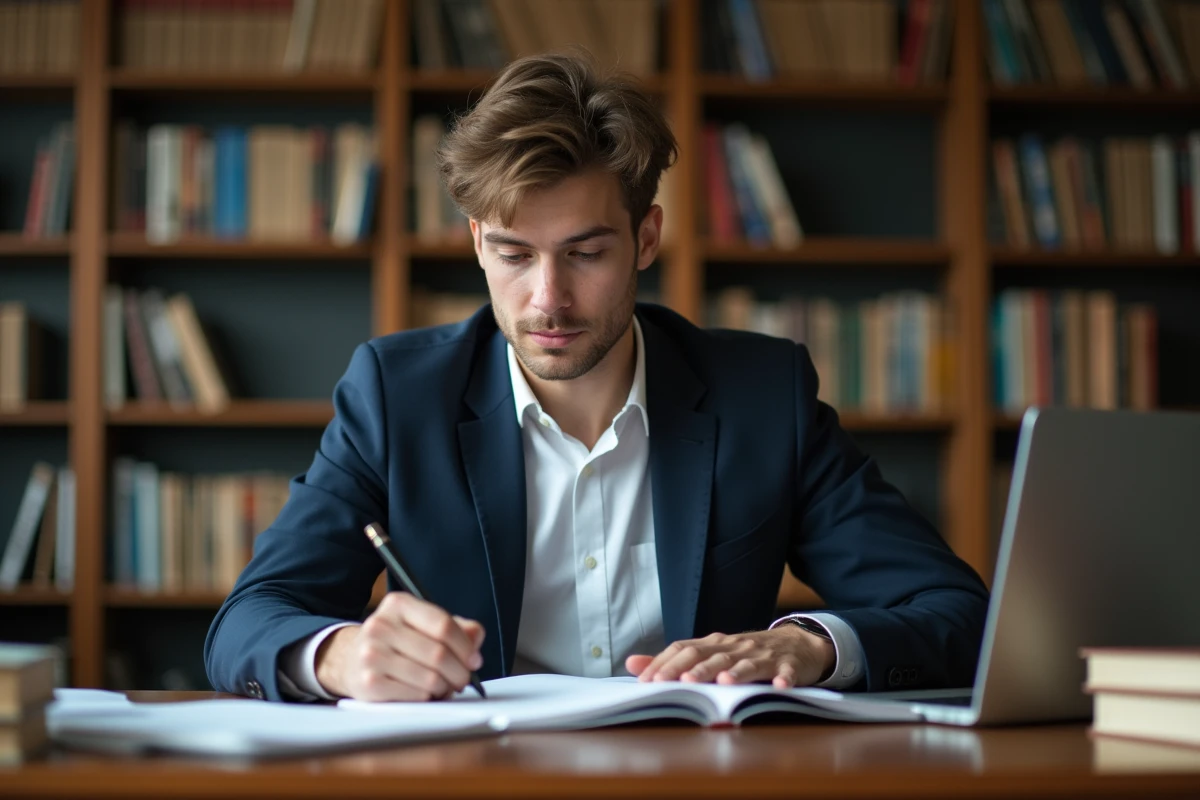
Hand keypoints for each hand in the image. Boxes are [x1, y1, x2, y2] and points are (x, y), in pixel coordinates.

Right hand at [315, 592, 484, 701]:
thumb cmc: (396, 641)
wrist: (350, 658)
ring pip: (430, 678)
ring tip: (446, 686)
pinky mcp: (369, 683)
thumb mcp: (422, 624)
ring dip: (446, 687)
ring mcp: (371, 655)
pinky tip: (426, 693)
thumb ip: (456, 627)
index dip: (465, 646)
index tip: (475, 660)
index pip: (442, 625)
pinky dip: (428, 698)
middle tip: (464, 679)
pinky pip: (416, 695)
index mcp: (398, 604)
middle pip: (438, 654)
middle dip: (460, 672)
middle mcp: (380, 625)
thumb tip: (476, 638)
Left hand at [625, 626, 834, 688]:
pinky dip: (783, 678)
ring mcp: (764, 655)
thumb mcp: (712, 653)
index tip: (648, 681)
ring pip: (748, 663)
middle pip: (713, 656)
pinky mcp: (789, 665)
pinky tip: (779, 686)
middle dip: (697, 669)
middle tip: (680, 682)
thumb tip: (632, 664)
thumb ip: (673, 660)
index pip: (685, 648)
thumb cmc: (748, 652)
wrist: (798, 643)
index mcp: (715, 644)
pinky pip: (787, 672)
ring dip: (736, 672)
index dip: (667, 663)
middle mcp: (737, 646)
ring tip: (723, 682)